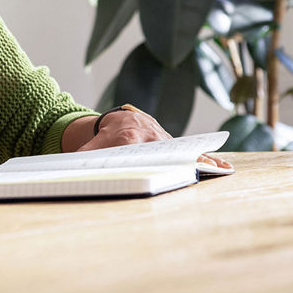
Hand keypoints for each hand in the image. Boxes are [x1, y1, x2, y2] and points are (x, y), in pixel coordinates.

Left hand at [62, 106, 233, 170]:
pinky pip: (191, 152)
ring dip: (202, 161)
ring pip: (184, 151)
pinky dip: (206, 159)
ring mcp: (165, 140)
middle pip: (168, 151)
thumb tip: (69, 170)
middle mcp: (151, 137)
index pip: (139, 150)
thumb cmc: (104, 138)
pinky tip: (223, 167)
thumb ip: (83, 159)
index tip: (158, 165)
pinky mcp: (175, 143)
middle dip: (183, 160)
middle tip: (199, 168)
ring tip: (222, 170)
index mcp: (129, 138)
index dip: (147, 158)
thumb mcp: (91, 147)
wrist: (120, 121)